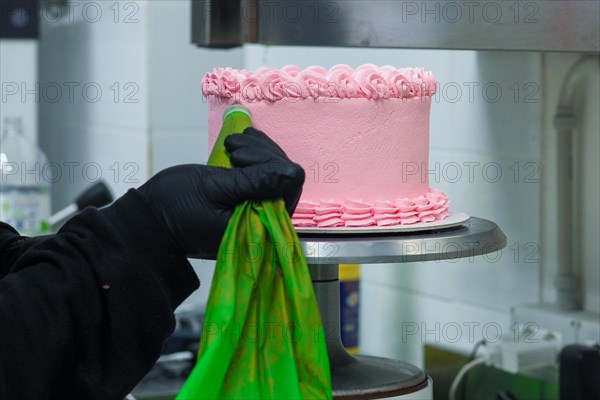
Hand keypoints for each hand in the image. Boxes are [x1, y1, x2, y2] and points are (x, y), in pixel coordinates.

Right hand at [138, 128, 304, 258]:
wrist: (149, 217)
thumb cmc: (174, 207)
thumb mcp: (216, 188)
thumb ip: (257, 182)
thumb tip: (294, 173)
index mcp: (259, 228)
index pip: (290, 187)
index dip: (269, 165)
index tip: (239, 157)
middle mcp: (262, 224)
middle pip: (284, 179)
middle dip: (262, 156)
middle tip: (233, 148)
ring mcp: (254, 214)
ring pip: (274, 174)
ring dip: (257, 153)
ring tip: (231, 146)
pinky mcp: (245, 203)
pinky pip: (261, 177)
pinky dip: (252, 158)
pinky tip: (236, 148)